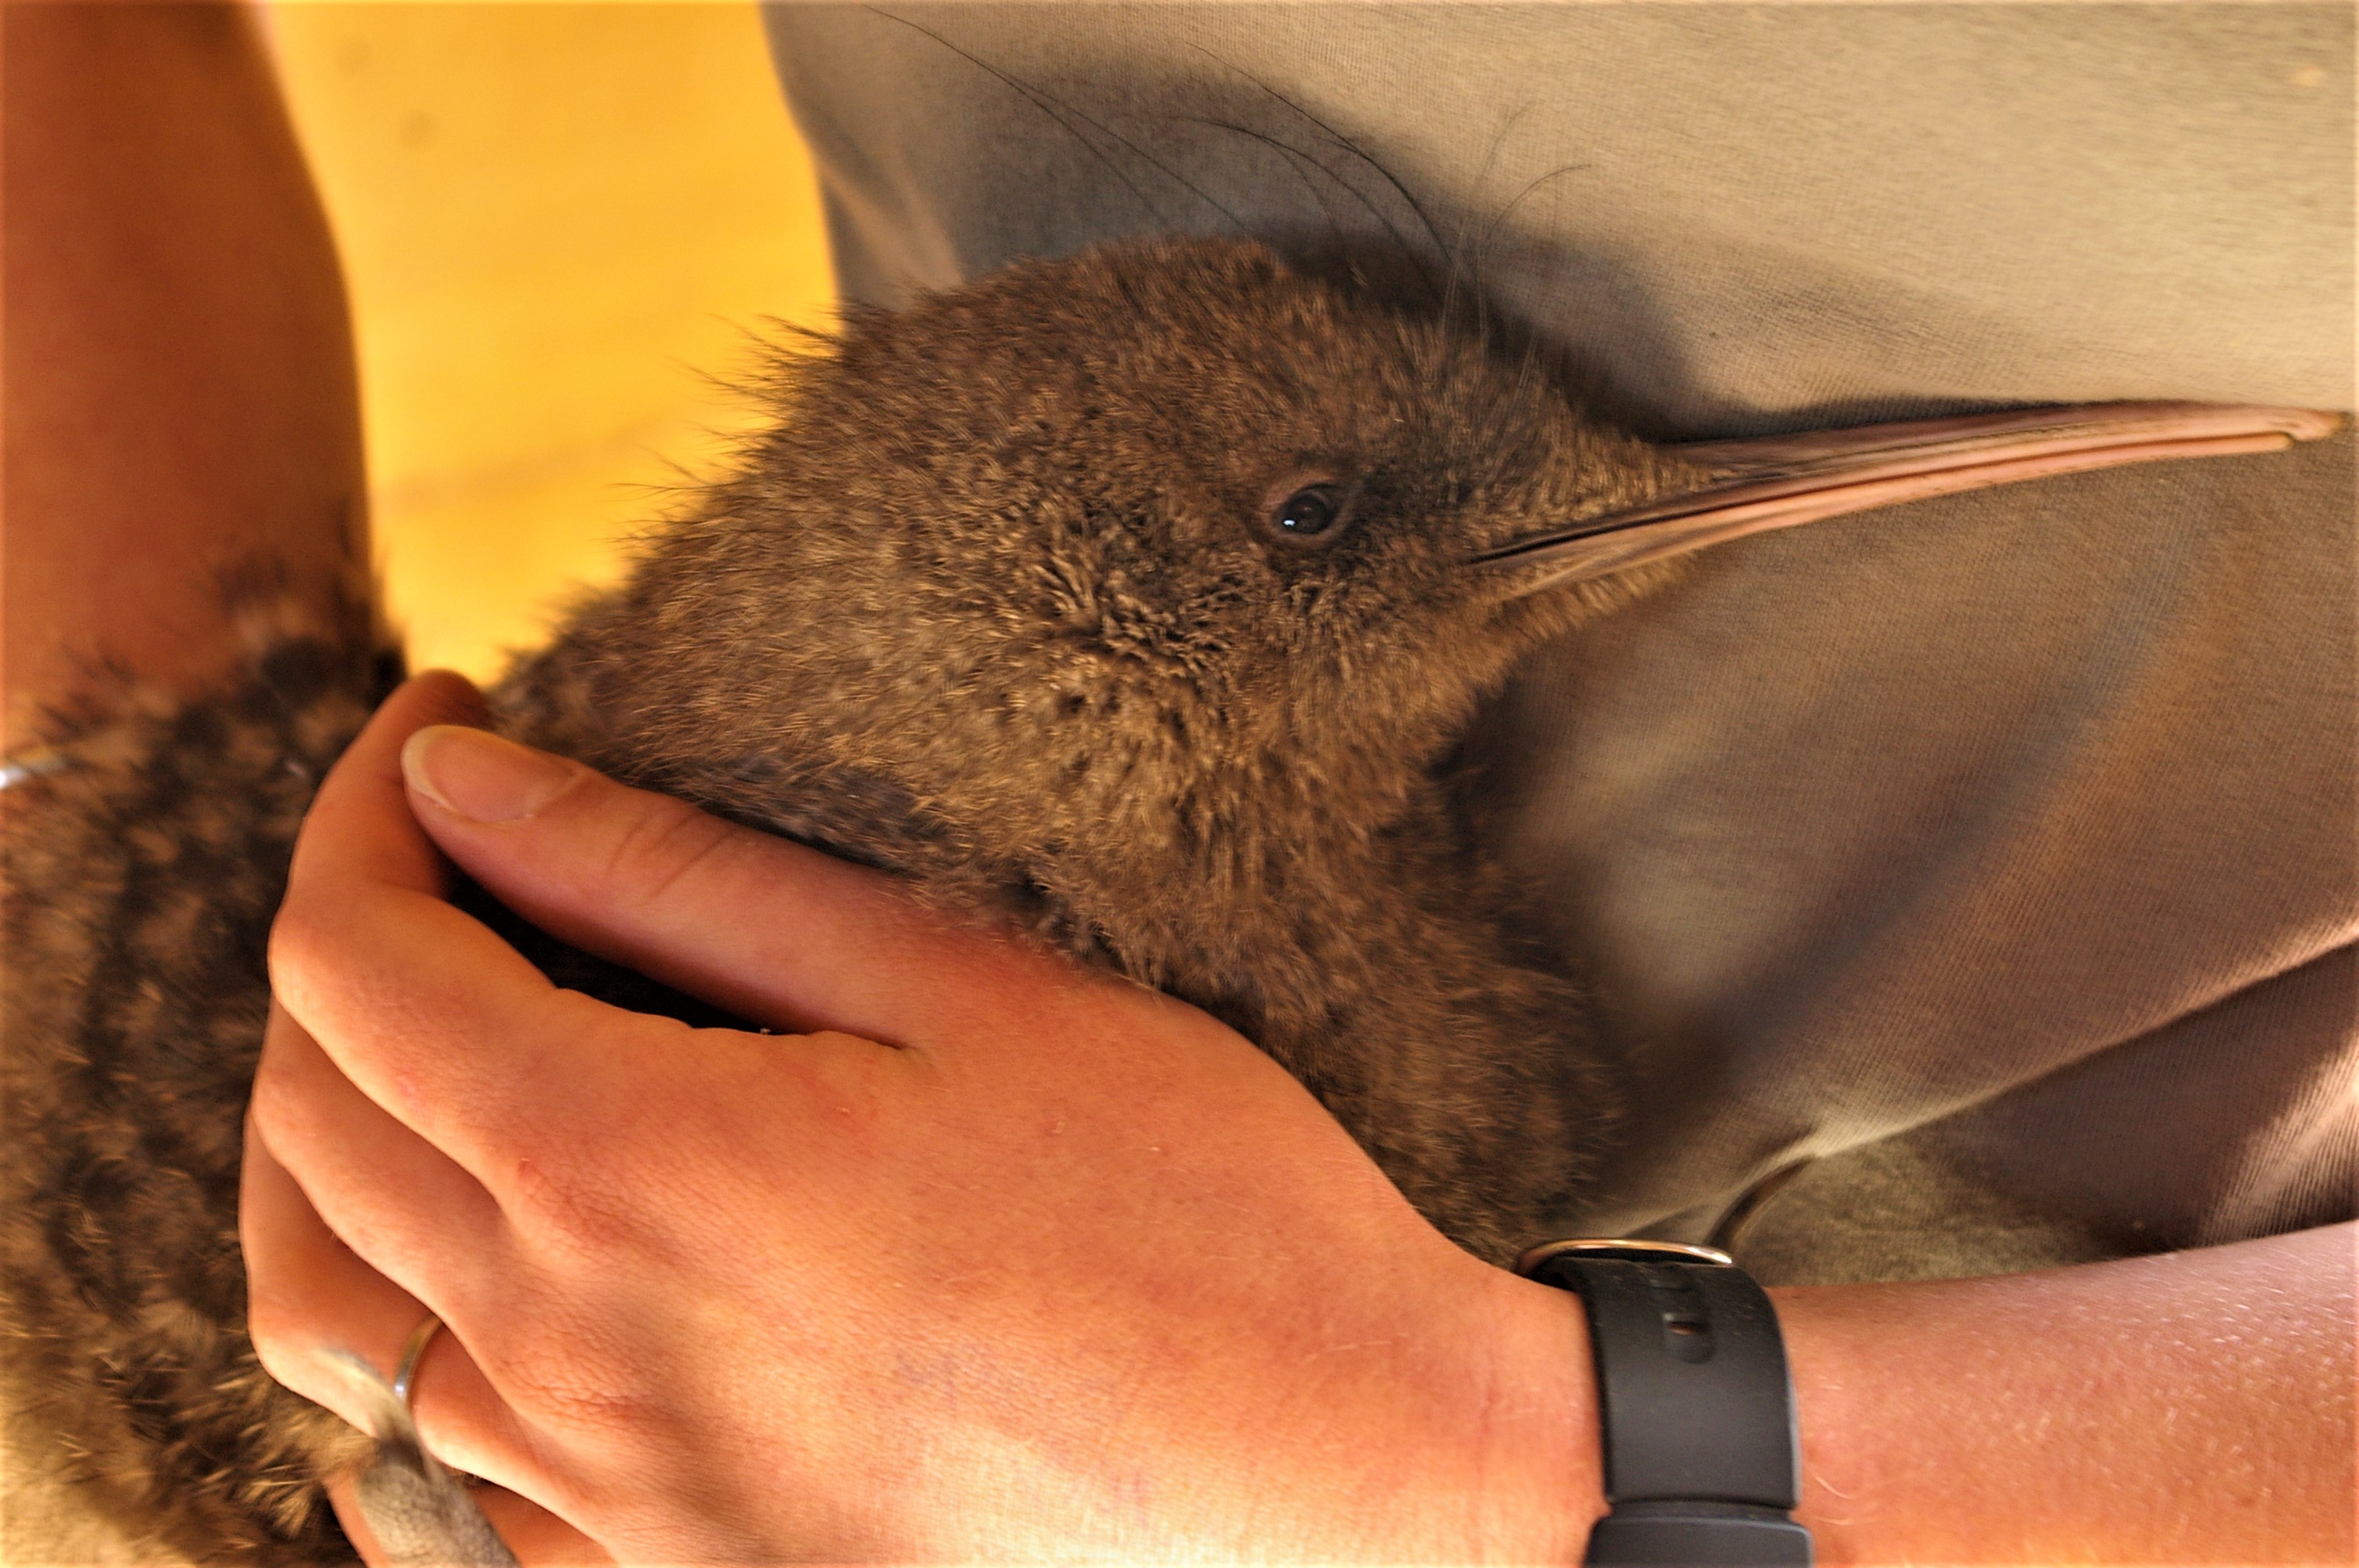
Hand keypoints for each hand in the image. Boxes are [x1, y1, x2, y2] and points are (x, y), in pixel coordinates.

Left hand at [242, 672, 1598, 1563]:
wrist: (1342, 1474)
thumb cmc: (1195, 1205)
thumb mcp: (961, 987)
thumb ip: (680, 878)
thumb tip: (470, 779)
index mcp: (635, 1174)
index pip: (356, 962)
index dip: (363, 808)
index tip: (447, 715)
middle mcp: (570, 1355)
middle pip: (312, 1120)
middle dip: (344, 940)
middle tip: (448, 842)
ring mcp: (599, 1495)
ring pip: (329, 1303)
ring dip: (339, 1136)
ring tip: (437, 1030)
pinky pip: (422, 1466)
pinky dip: (398, 1332)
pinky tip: (478, 1271)